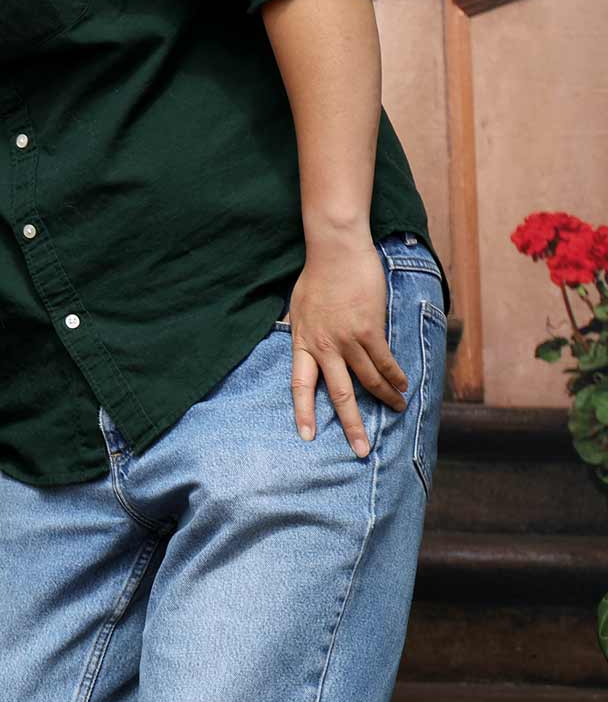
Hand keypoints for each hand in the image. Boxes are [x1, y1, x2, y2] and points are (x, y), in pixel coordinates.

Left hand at [288, 236, 406, 456]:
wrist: (335, 251)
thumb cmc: (316, 276)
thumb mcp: (297, 306)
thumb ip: (301, 330)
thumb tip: (297, 340)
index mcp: (303, 342)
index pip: (299, 385)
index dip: (303, 412)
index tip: (306, 437)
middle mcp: (323, 346)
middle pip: (338, 394)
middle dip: (351, 425)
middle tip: (361, 450)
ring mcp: (347, 339)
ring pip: (369, 380)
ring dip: (385, 398)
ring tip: (397, 409)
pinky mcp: (369, 330)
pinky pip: (386, 362)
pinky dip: (396, 377)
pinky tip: (403, 386)